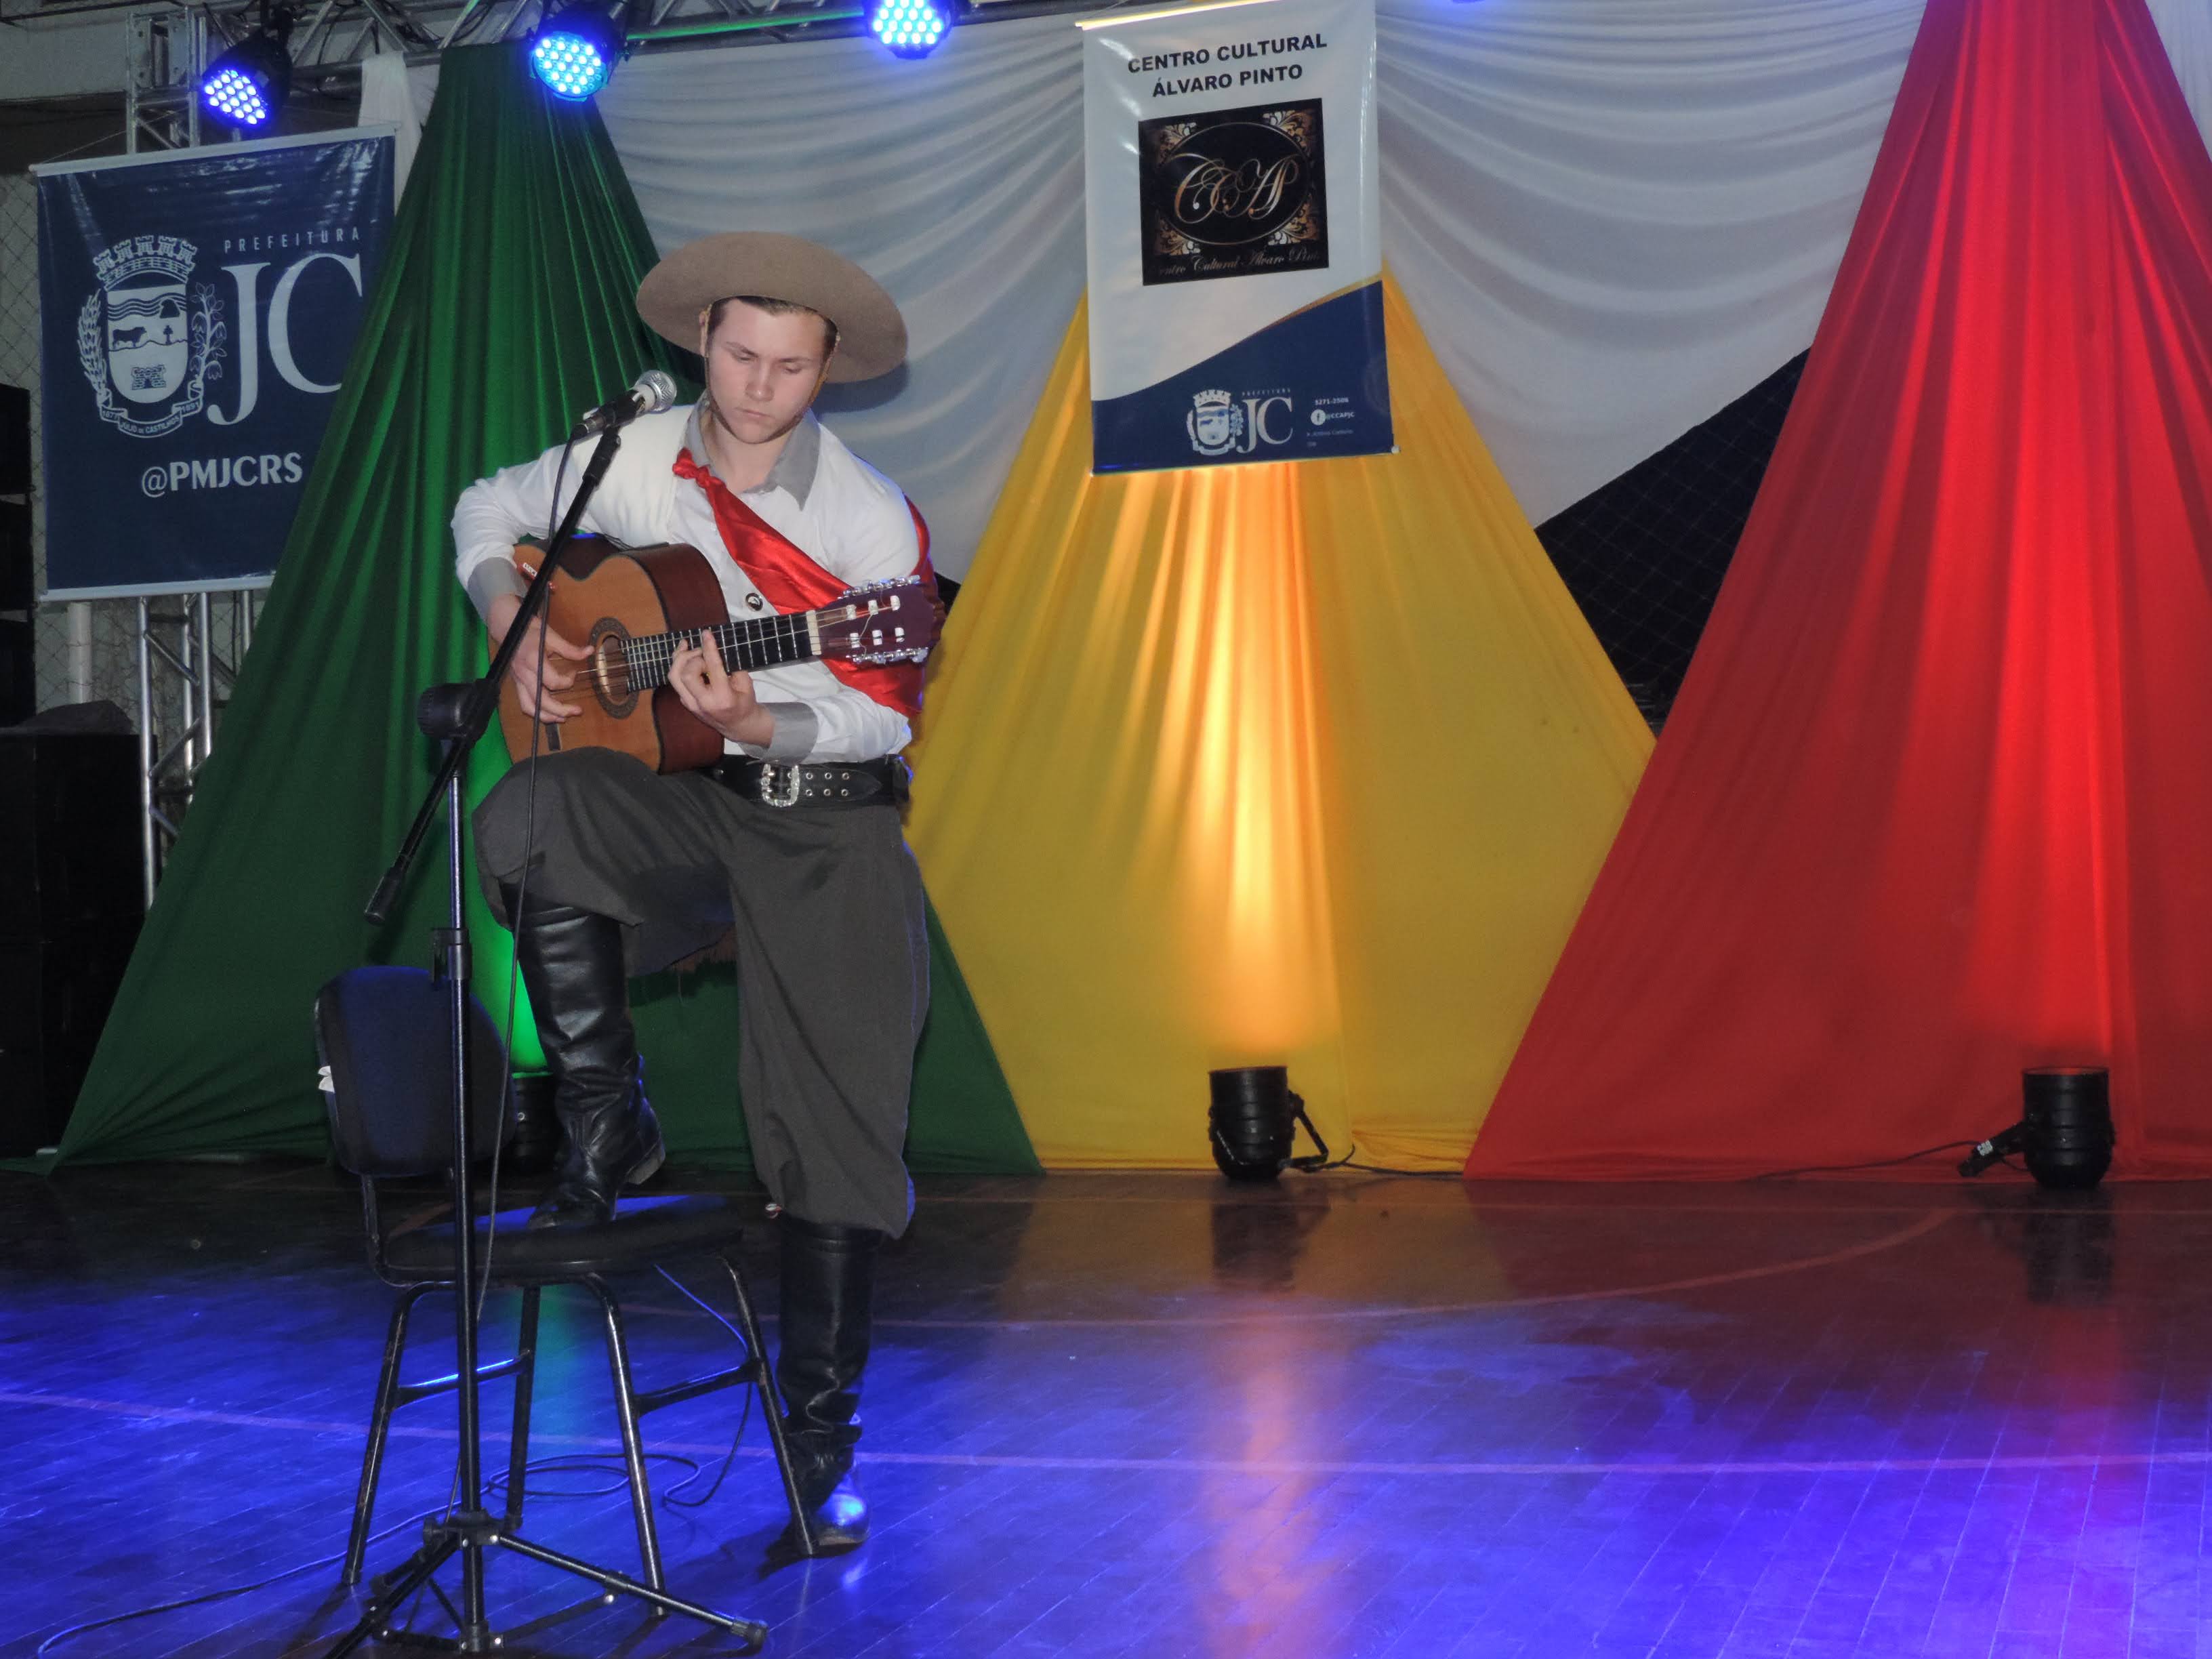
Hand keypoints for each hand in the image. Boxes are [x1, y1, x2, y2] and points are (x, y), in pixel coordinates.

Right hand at [488, 590, 591, 722]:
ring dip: (547, 716)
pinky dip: (538, 712)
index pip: (552, 682)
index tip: (574, 673)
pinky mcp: (517, 685)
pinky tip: (551, 714)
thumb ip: (570, 648)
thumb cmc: (530, 631)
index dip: (567, 682)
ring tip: (564, 718)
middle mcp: (524, 674)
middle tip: (577, 711)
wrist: (508, 628)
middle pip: (540, 701)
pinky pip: (525, 704)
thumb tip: (589, 651)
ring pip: (529, 707)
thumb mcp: (552, 636)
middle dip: (560, 710)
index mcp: (533, 661)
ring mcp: (519, 681)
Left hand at [669, 633, 775, 747]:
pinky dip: (679, 665)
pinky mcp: (685, 702)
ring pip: (674, 676)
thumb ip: (732, 666)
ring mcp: (691, 704)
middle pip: (686, 673)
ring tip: (688, 647)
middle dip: (694, 657)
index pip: (712, 668)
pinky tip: (686, 656)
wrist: (738, 726)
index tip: (707, 633)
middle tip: (704, 653)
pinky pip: (676, 680)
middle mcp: (703, 702)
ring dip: (680, 658)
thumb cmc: (744, 703)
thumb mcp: (746, 684)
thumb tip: (716, 648)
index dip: (709, 648)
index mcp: (723, 698)